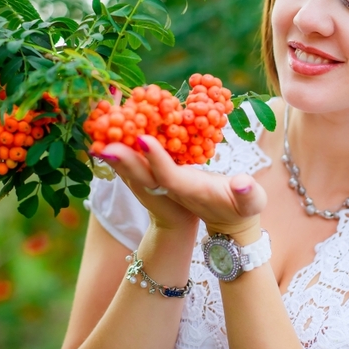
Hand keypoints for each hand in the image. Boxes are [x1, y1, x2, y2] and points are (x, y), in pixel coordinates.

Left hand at [97, 135, 267, 242]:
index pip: (168, 177)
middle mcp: (168, 189)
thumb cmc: (243, 208)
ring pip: (133, 167)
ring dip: (116, 149)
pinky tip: (111, 127)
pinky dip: (121, 146)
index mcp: (189, 191)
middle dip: (122, 156)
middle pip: (141, 173)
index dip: (156, 160)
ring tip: (98, 128)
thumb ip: (247, 194)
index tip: (142, 140)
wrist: (227, 220)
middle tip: (101, 140)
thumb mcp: (250, 203)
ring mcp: (159, 185)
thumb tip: (242, 185)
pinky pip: (134, 161)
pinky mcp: (156, 178)